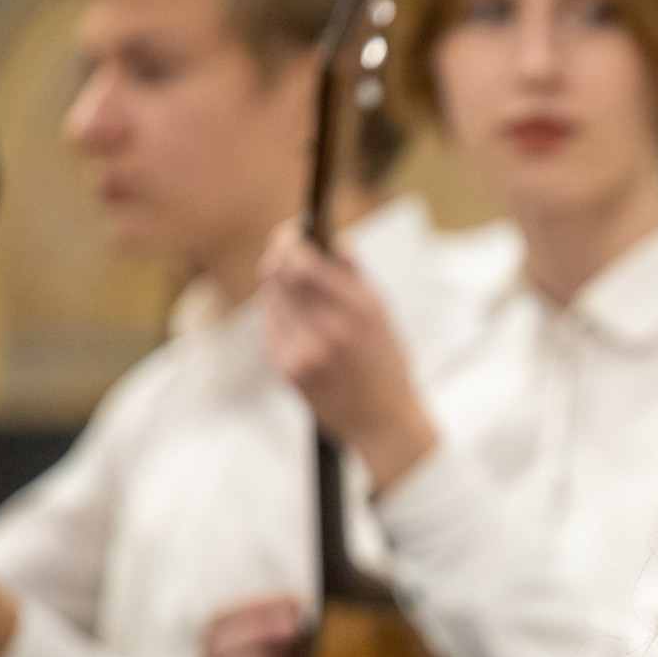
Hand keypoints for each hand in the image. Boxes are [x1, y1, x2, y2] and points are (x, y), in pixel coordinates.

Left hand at [260, 226, 438, 491]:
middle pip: (280, 276)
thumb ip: (355, 277)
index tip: (290, 234)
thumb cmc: (386, 364)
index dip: (290, 242)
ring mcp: (307, 352)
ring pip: (272, 299)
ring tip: (294, 290)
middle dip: (278, 259)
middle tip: (282, 253)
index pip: (304, 262)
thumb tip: (334, 240)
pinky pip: (271, 329)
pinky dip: (278, 318)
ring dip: (278, 288)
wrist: (384, 422)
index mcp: (361, 309)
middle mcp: (332, 329)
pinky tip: (295, 322)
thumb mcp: (384, 316)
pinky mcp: (289, 371)